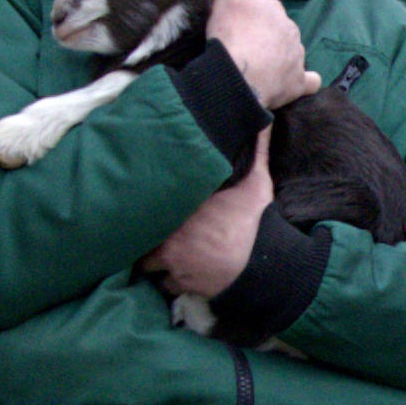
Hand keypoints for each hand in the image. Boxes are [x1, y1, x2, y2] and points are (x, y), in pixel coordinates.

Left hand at [143, 154, 273, 300]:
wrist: (263, 266)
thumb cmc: (256, 222)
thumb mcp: (256, 181)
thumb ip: (255, 150)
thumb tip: (263, 119)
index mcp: (182, 206)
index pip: (151, 202)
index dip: (148, 203)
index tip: (149, 200)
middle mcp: (169, 234)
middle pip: (142, 234)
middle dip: (144, 232)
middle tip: (148, 227)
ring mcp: (173, 262)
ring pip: (148, 263)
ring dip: (153, 260)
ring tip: (158, 253)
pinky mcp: (182, 284)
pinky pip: (165, 285)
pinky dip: (169, 281)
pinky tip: (175, 275)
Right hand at [204, 0, 317, 103]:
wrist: (236, 76)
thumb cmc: (229, 35)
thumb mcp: (227, 0)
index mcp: (274, 8)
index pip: (262, 6)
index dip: (247, 15)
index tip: (235, 26)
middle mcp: (291, 28)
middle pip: (277, 28)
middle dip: (265, 34)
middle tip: (244, 46)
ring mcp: (297, 56)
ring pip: (290, 50)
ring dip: (279, 55)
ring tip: (258, 67)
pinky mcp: (299, 81)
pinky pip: (308, 80)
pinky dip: (303, 80)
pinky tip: (293, 82)